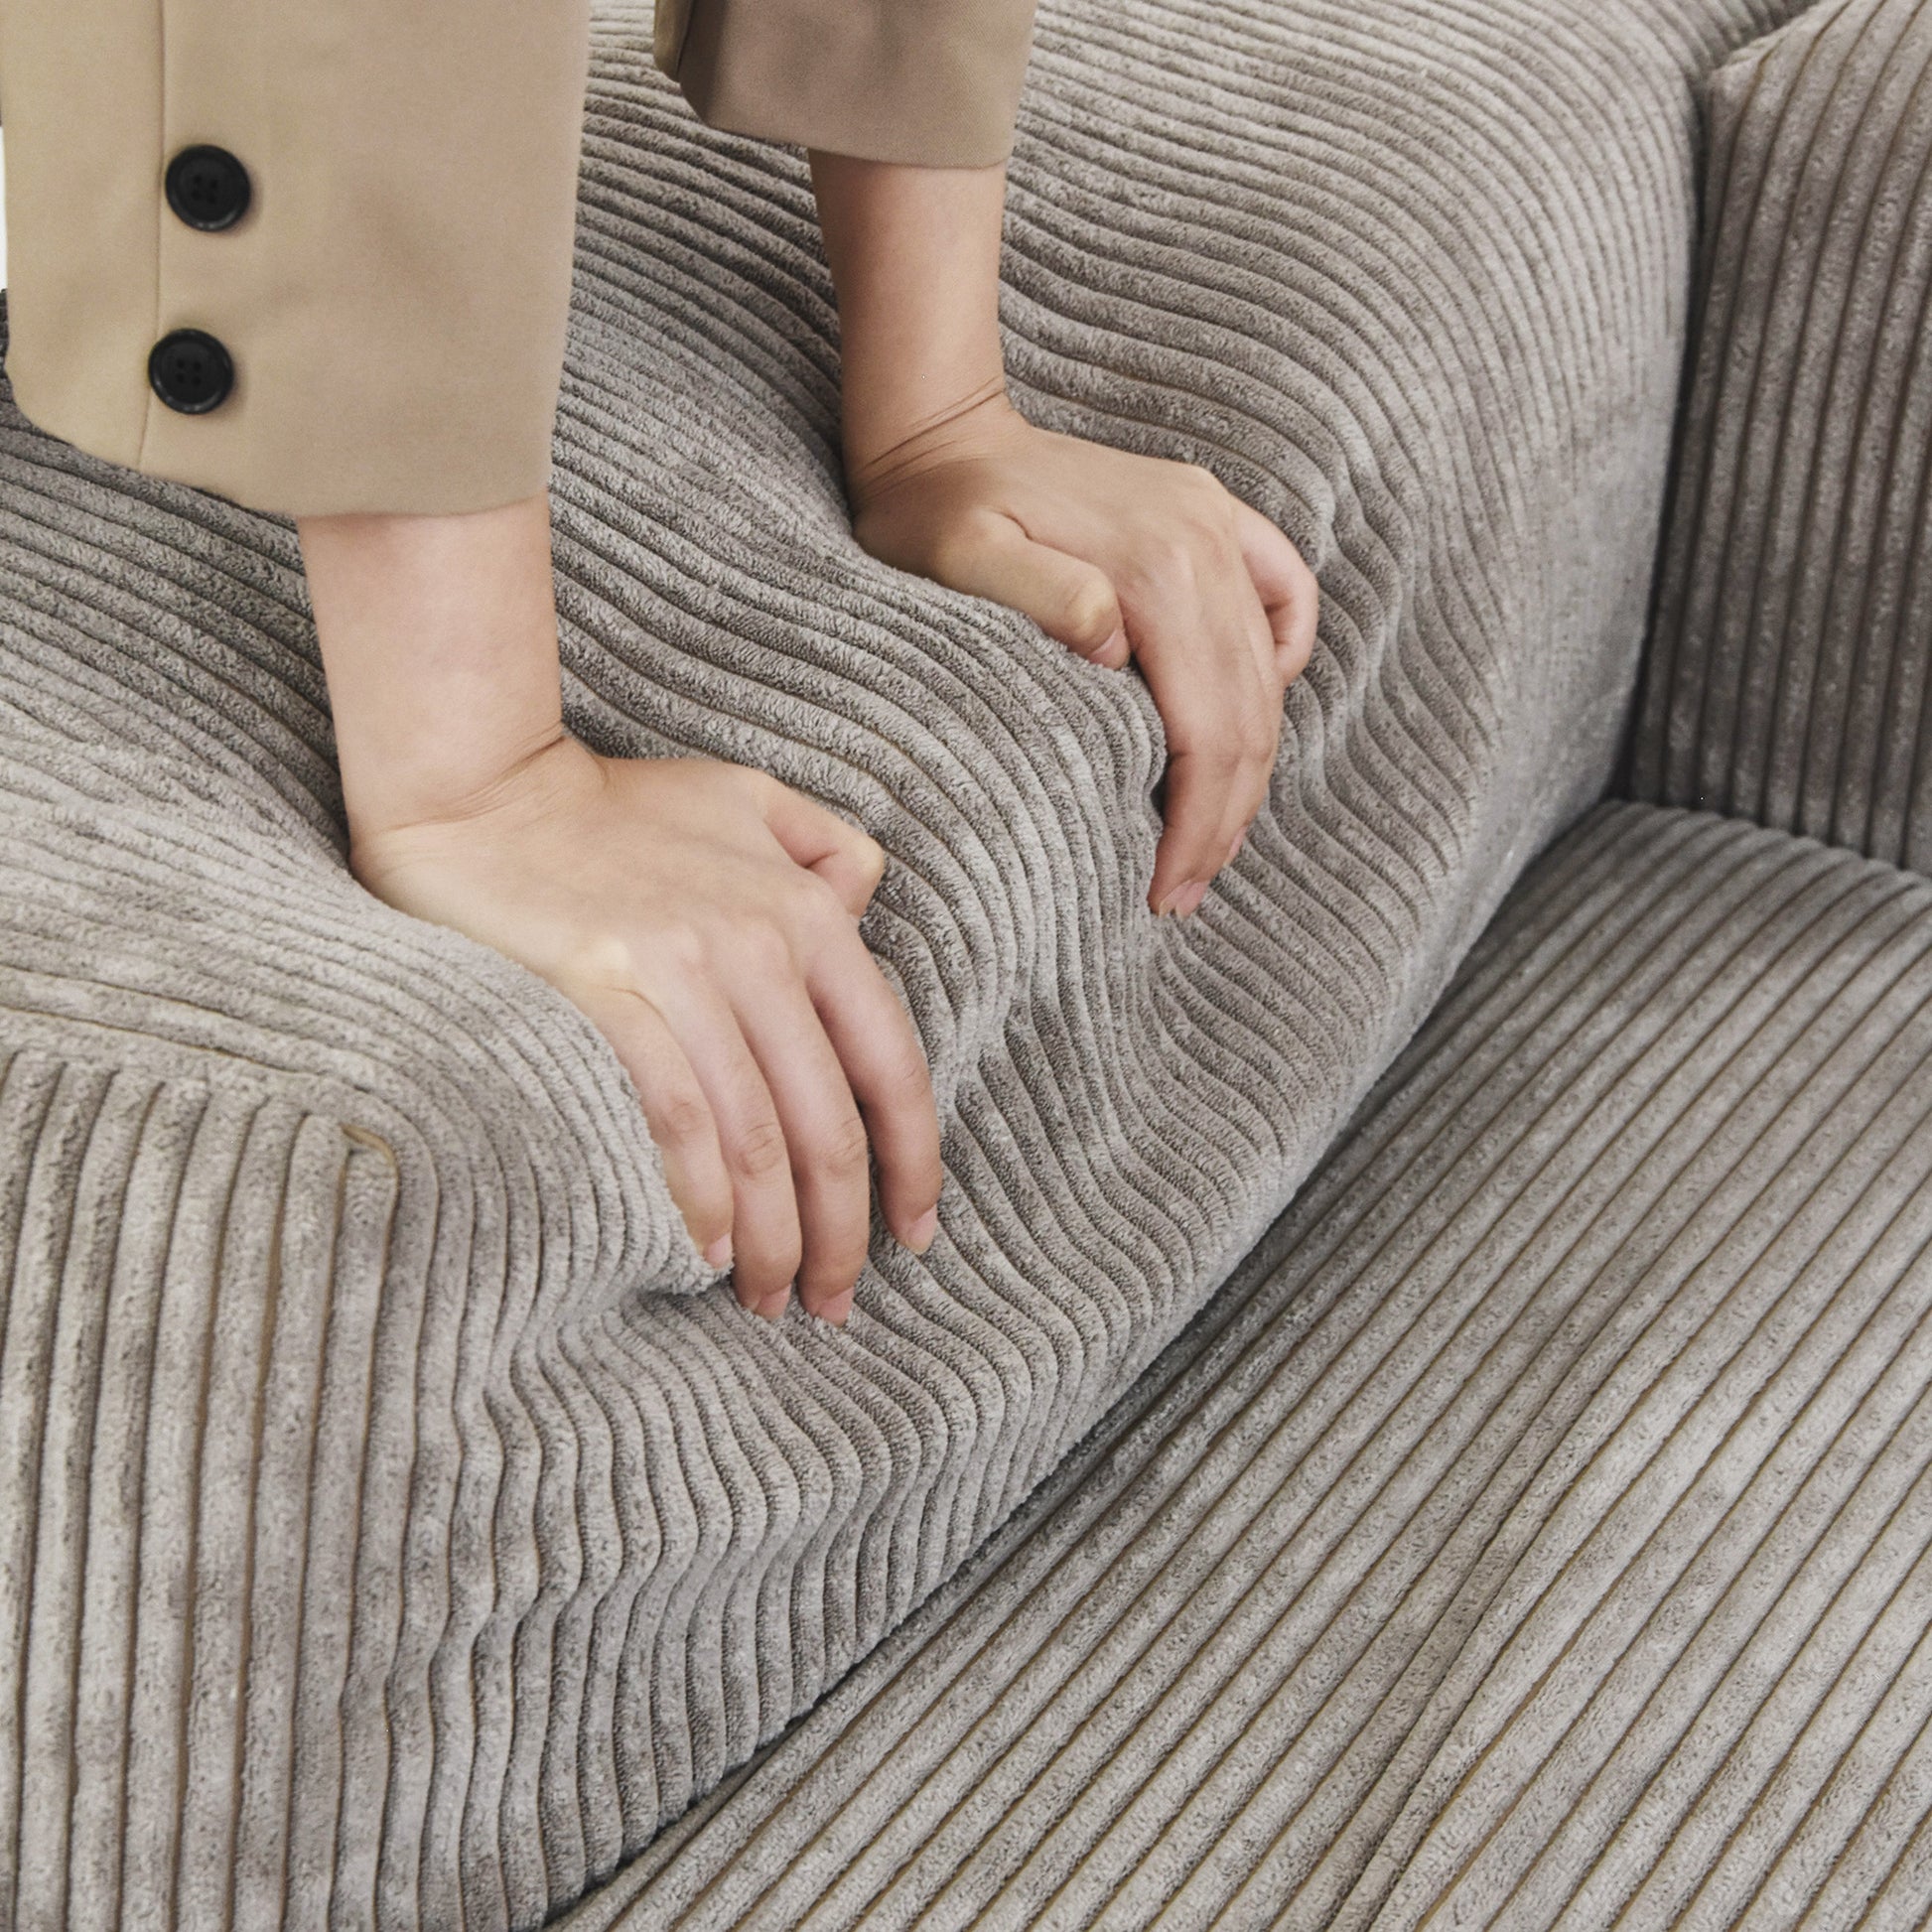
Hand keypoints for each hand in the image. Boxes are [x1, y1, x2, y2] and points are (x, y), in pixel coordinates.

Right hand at [299, 493, 939, 1325]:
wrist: (481, 788)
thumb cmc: (615, 807)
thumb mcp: (747, 797)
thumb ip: (823, 851)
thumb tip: (863, 912)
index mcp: (808, 909)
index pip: (891, 1062)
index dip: (913, 1161)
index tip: (914, 1233)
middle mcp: (762, 943)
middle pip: (829, 1124)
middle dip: (841, 1231)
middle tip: (830, 1300)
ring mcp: (684, 969)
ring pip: (759, 1139)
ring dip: (772, 1239)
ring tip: (768, 1298)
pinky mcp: (606, 992)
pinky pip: (677, 1119)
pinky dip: (702, 1198)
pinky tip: (708, 1252)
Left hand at [807, 152, 1318, 918]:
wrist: (940, 434)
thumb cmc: (932, 514)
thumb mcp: (959, 558)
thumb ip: (1038, 597)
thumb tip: (1117, 650)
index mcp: (1155, 567)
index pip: (1206, 729)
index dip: (1195, 823)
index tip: (1166, 890)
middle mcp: (1204, 542)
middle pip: (1249, 715)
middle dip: (1224, 819)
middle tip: (1183, 893)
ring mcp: (1215, 524)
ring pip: (1270, 676)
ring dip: (1249, 770)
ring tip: (1207, 843)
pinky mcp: (1211, 517)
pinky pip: (1285, 599)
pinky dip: (1281, 666)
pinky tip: (1246, 716)